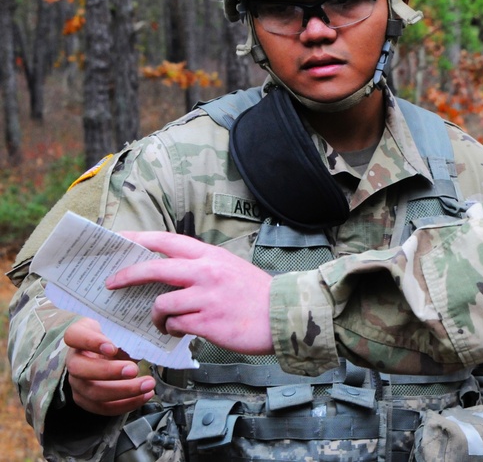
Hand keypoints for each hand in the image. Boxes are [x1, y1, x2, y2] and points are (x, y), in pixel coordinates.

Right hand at [64, 318, 154, 416]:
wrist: (103, 352)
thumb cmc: (110, 337)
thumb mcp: (113, 327)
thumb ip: (120, 332)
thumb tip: (136, 341)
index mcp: (77, 337)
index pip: (74, 336)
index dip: (91, 342)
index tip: (112, 348)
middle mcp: (72, 361)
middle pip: (80, 369)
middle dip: (109, 372)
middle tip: (134, 370)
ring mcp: (77, 382)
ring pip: (93, 392)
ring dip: (123, 391)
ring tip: (148, 385)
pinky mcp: (85, 400)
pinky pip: (102, 407)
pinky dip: (126, 404)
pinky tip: (145, 395)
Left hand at [106, 232, 274, 354]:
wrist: (283, 314)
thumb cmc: (256, 294)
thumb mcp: (230, 268)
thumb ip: (202, 268)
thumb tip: (169, 274)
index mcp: (211, 256)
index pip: (167, 241)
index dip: (138, 238)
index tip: (118, 238)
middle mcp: (206, 272)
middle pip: (154, 269)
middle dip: (126, 276)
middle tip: (110, 284)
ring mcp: (206, 298)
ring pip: (161, 304)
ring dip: (156, 316)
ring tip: (163, 323)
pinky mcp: (207, 322)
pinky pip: (175, 325)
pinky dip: (173, 329)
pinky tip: (181, 331)